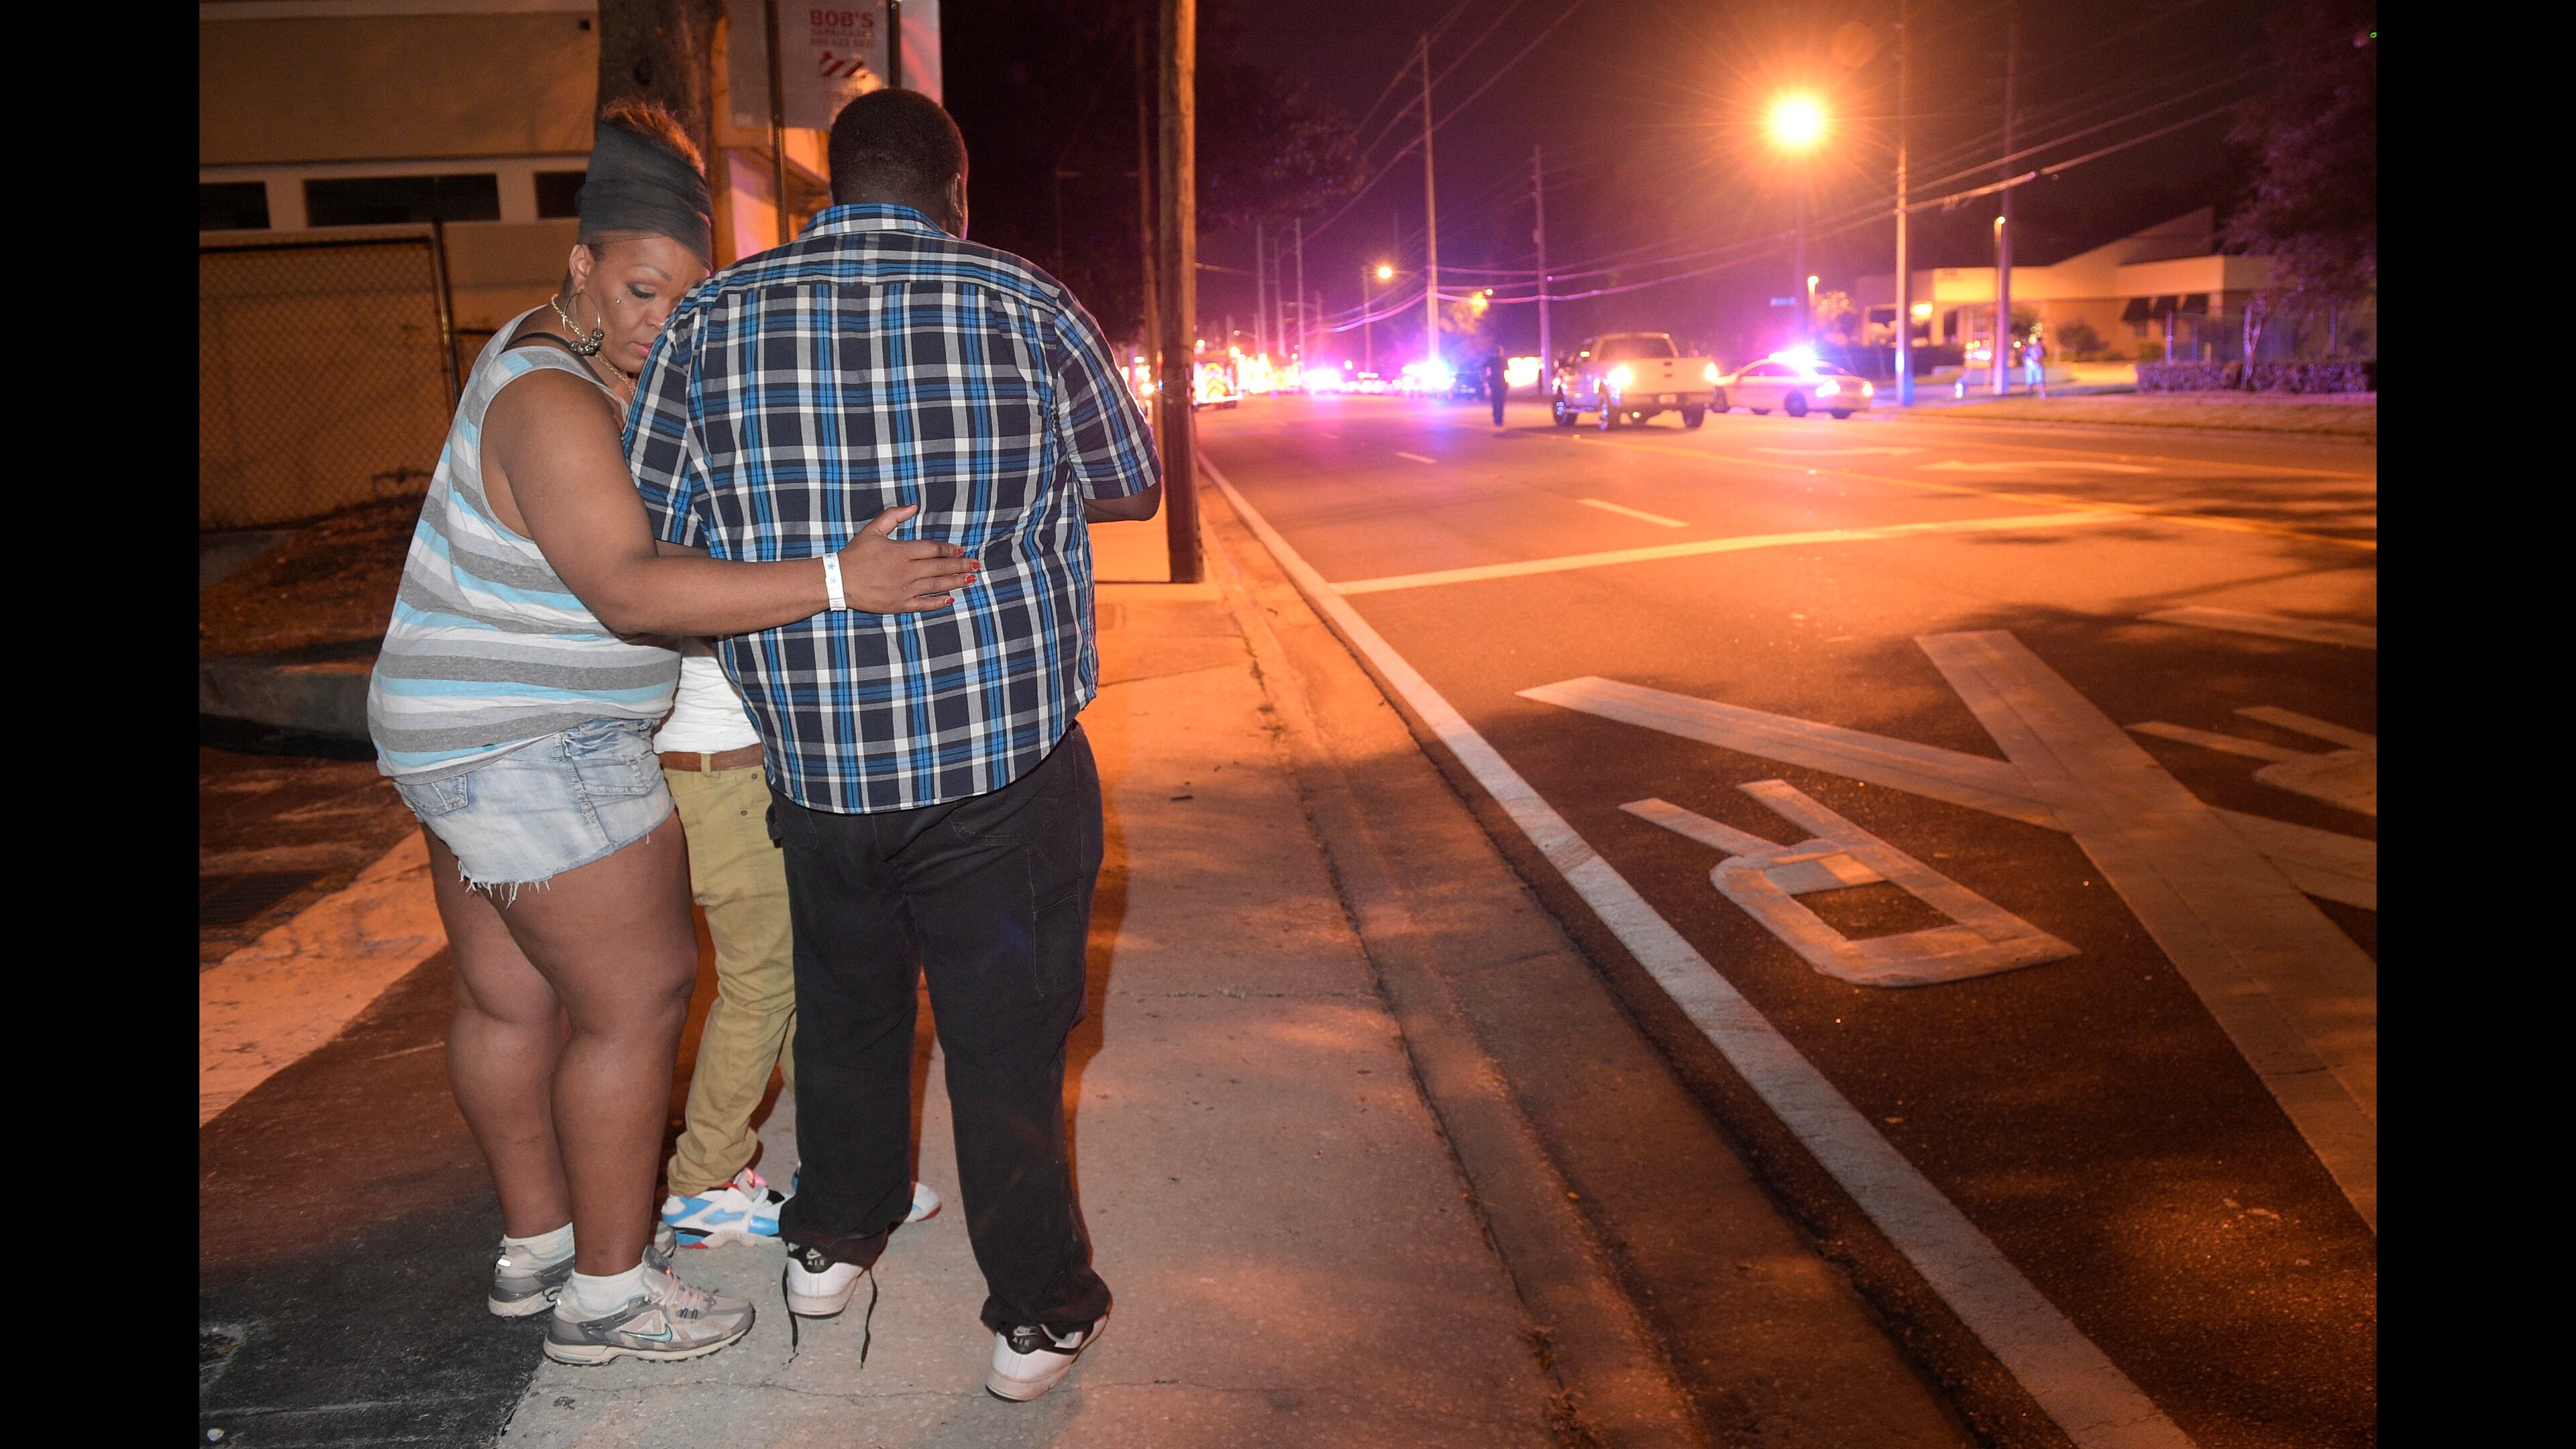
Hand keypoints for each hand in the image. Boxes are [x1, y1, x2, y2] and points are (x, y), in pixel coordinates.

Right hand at [836, 505, 978, 611]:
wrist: (837, 580)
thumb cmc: (855, 554)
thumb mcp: (872, 530)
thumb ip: (893, 516)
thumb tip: (913, 506)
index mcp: (901, 552)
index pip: (932, 549)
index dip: (949, 549)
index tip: (961, 550)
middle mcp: (906, 571)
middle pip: (939, 567)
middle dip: (959, 566)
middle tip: (975, 565)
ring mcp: (903, 590)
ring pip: (936, 585)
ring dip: (955, 582)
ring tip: (970, 580)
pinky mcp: (898, 605)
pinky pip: (923, 605)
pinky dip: (938, 603)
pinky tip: (950, 599)